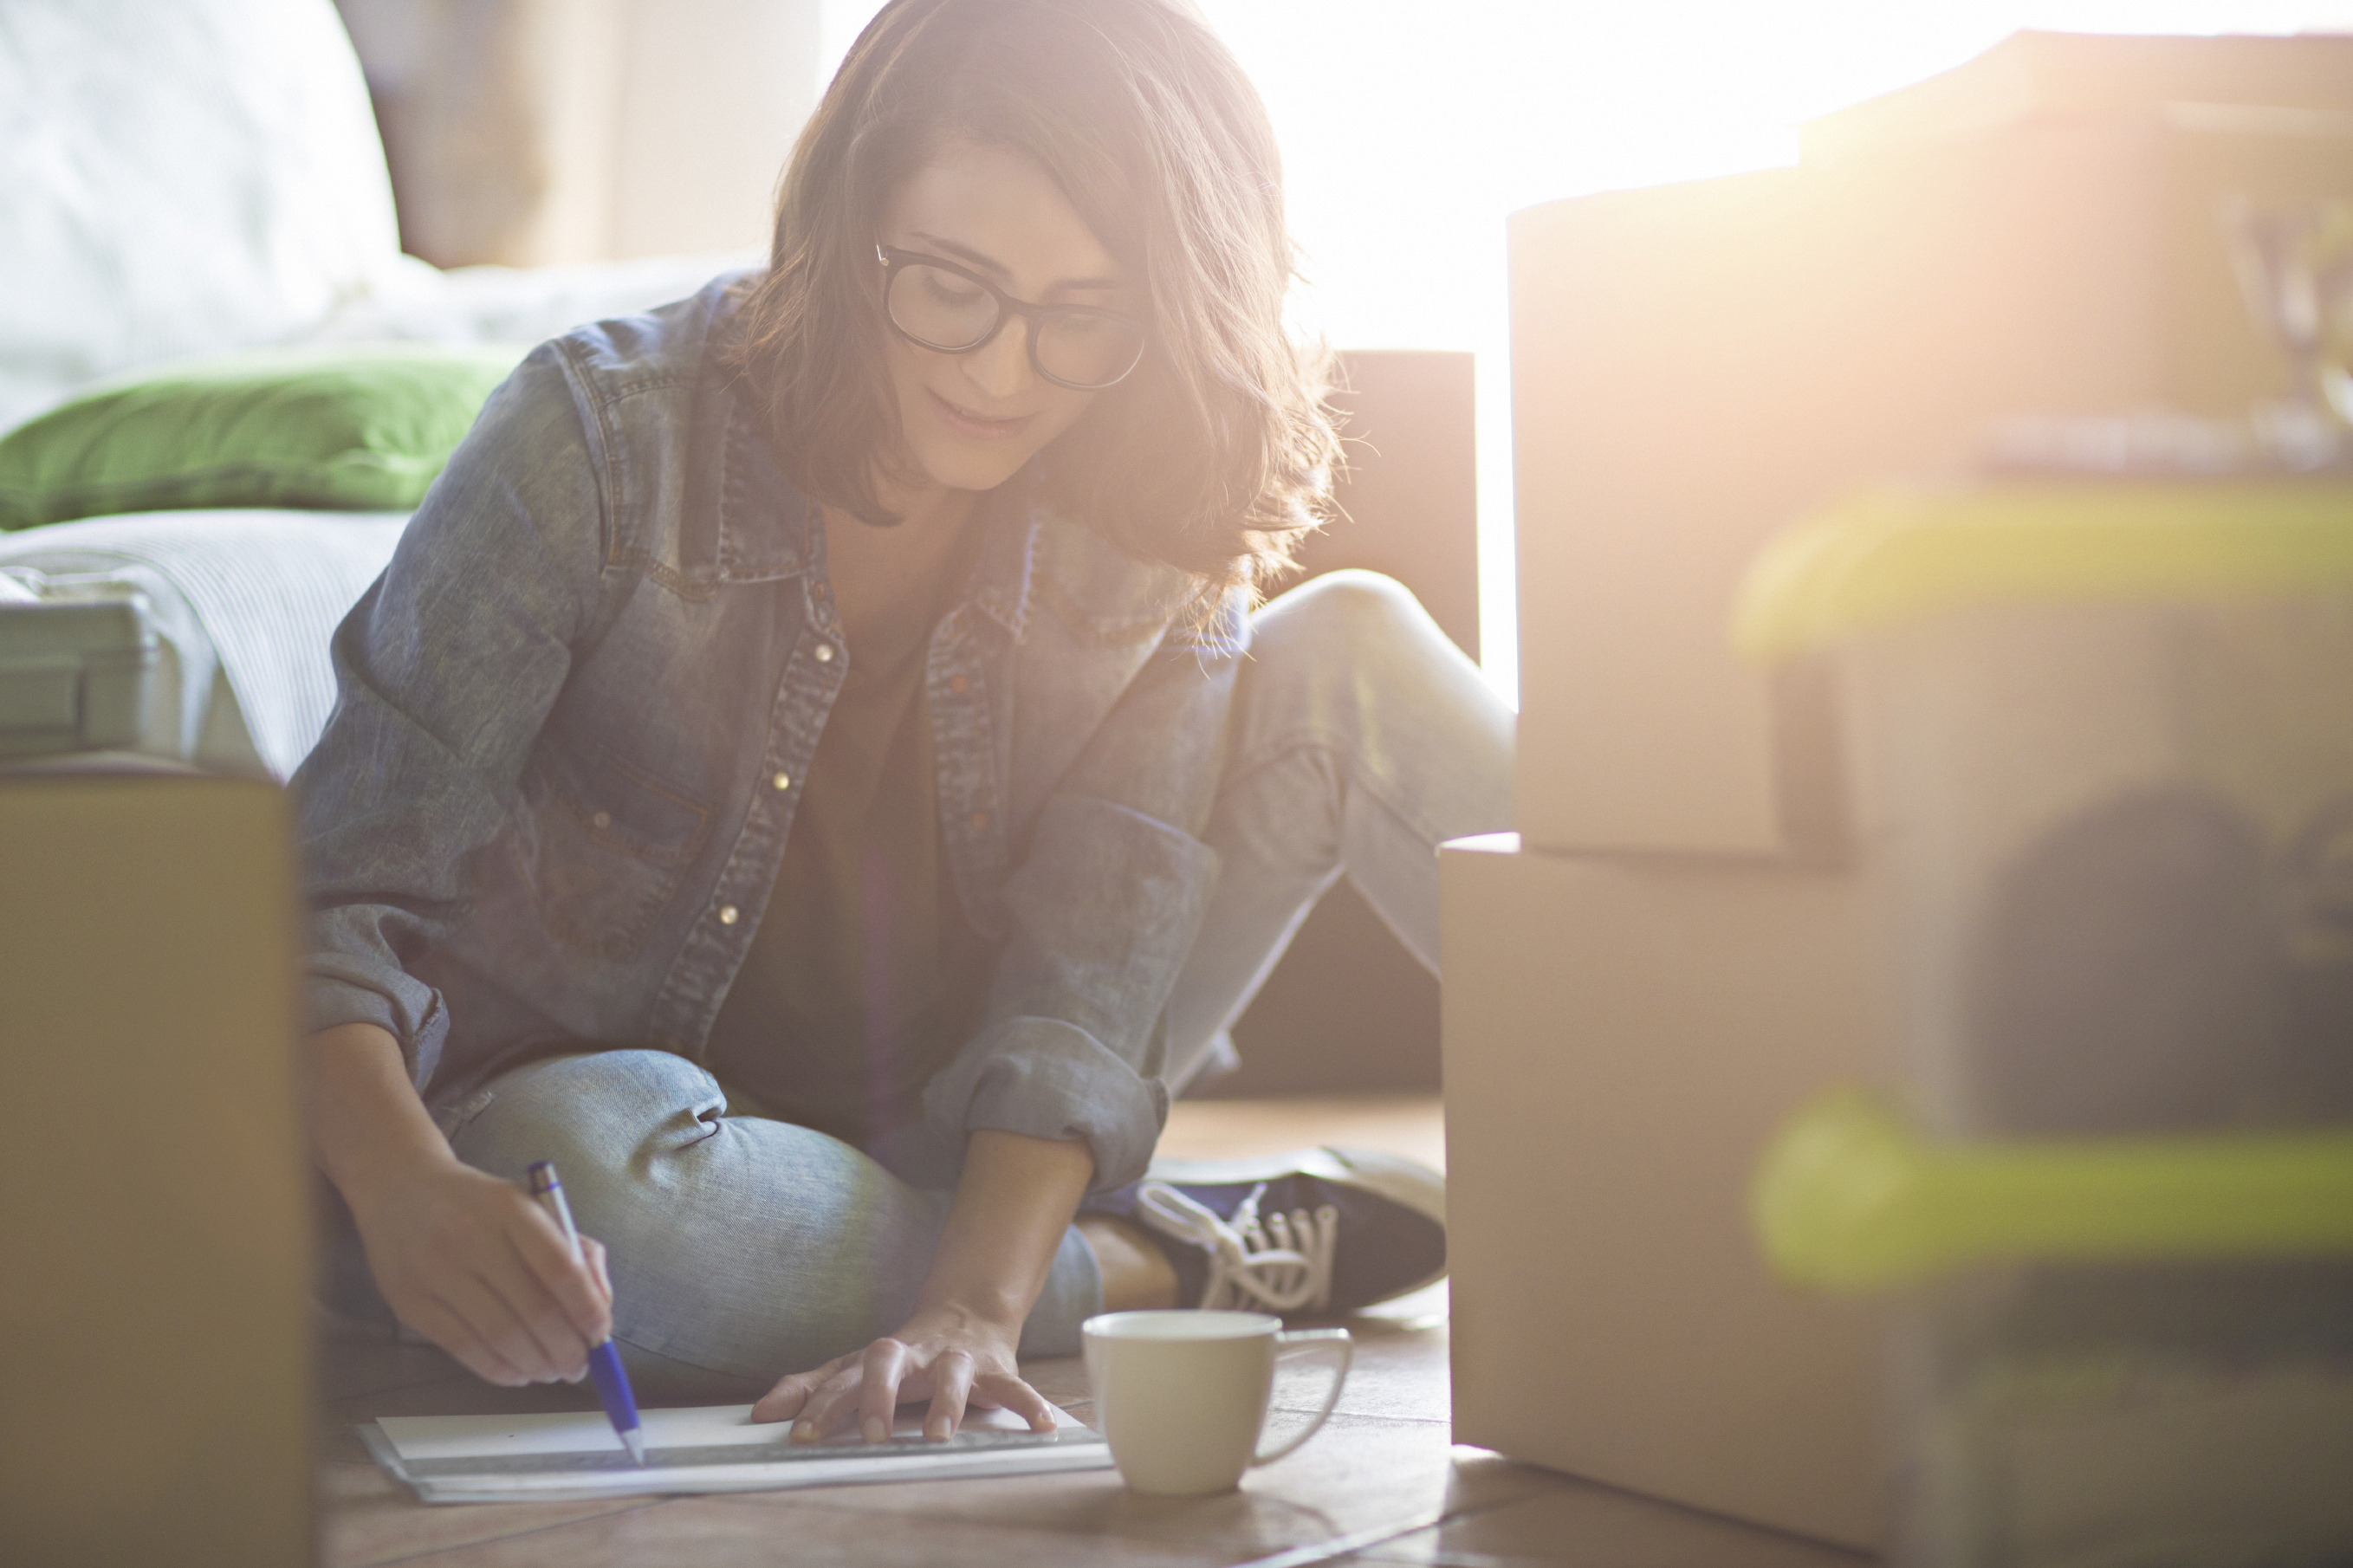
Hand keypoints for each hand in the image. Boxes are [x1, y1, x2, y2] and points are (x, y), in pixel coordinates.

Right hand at [305, 1023, 612, 1387]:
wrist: (397, 1185)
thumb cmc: (479, 1205)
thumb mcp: (530, 1206)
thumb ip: (573, 1250)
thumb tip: (599, 1307)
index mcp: (510, 1208)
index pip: (560, 1268)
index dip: (587, 1309)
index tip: (601, 1334)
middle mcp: (471, 1237)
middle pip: (533, 1311)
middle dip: (566, 1349)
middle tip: (580, 1366)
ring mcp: (435, 1271)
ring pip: (499, 1336)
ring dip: (536, 1365)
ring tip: (553, 1372)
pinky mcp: (409, 1301)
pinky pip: (462, 1348)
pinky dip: (498, 1370)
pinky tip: (518, 1373)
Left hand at [750, 1306, 1058, 1443]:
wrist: (966, 1311)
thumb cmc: (903, 1355)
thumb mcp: (856, 1366)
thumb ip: (811, 1386)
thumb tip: (759, 1411)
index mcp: (877, 1357)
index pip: (842, 1375)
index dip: (820, 1403)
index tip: (800, 1434)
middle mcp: (914, 1354)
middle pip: (888, 1358)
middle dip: (877, 1393)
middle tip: (870, 1434)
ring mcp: (957, 1358)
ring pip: (952, 1371)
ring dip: (947, 1401)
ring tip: (940, 1435)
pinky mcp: (996, 1368)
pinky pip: (1015, 1385)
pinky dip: (1029, 1403)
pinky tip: (1041, 1426)